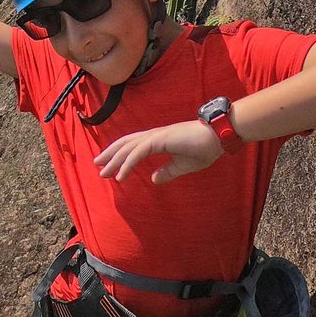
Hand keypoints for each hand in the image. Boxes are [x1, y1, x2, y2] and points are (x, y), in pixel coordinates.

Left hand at [94, 119, 223, 183]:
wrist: (218, 137)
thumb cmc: (205, 148)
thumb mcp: (183, 165)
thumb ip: (168, 171)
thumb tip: (154, 179)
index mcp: (158, 140)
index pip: (133, 146)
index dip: (120, 155)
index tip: (109, 167)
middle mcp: (154, 136)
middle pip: (125, 143)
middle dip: (110, 154)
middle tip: (97, 165)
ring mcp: (156, 136)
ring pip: (129, 148)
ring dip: (114, 160)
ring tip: (103, 172)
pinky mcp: (160, 140)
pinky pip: (139, 152)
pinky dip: (127, 163)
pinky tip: (120, 175)